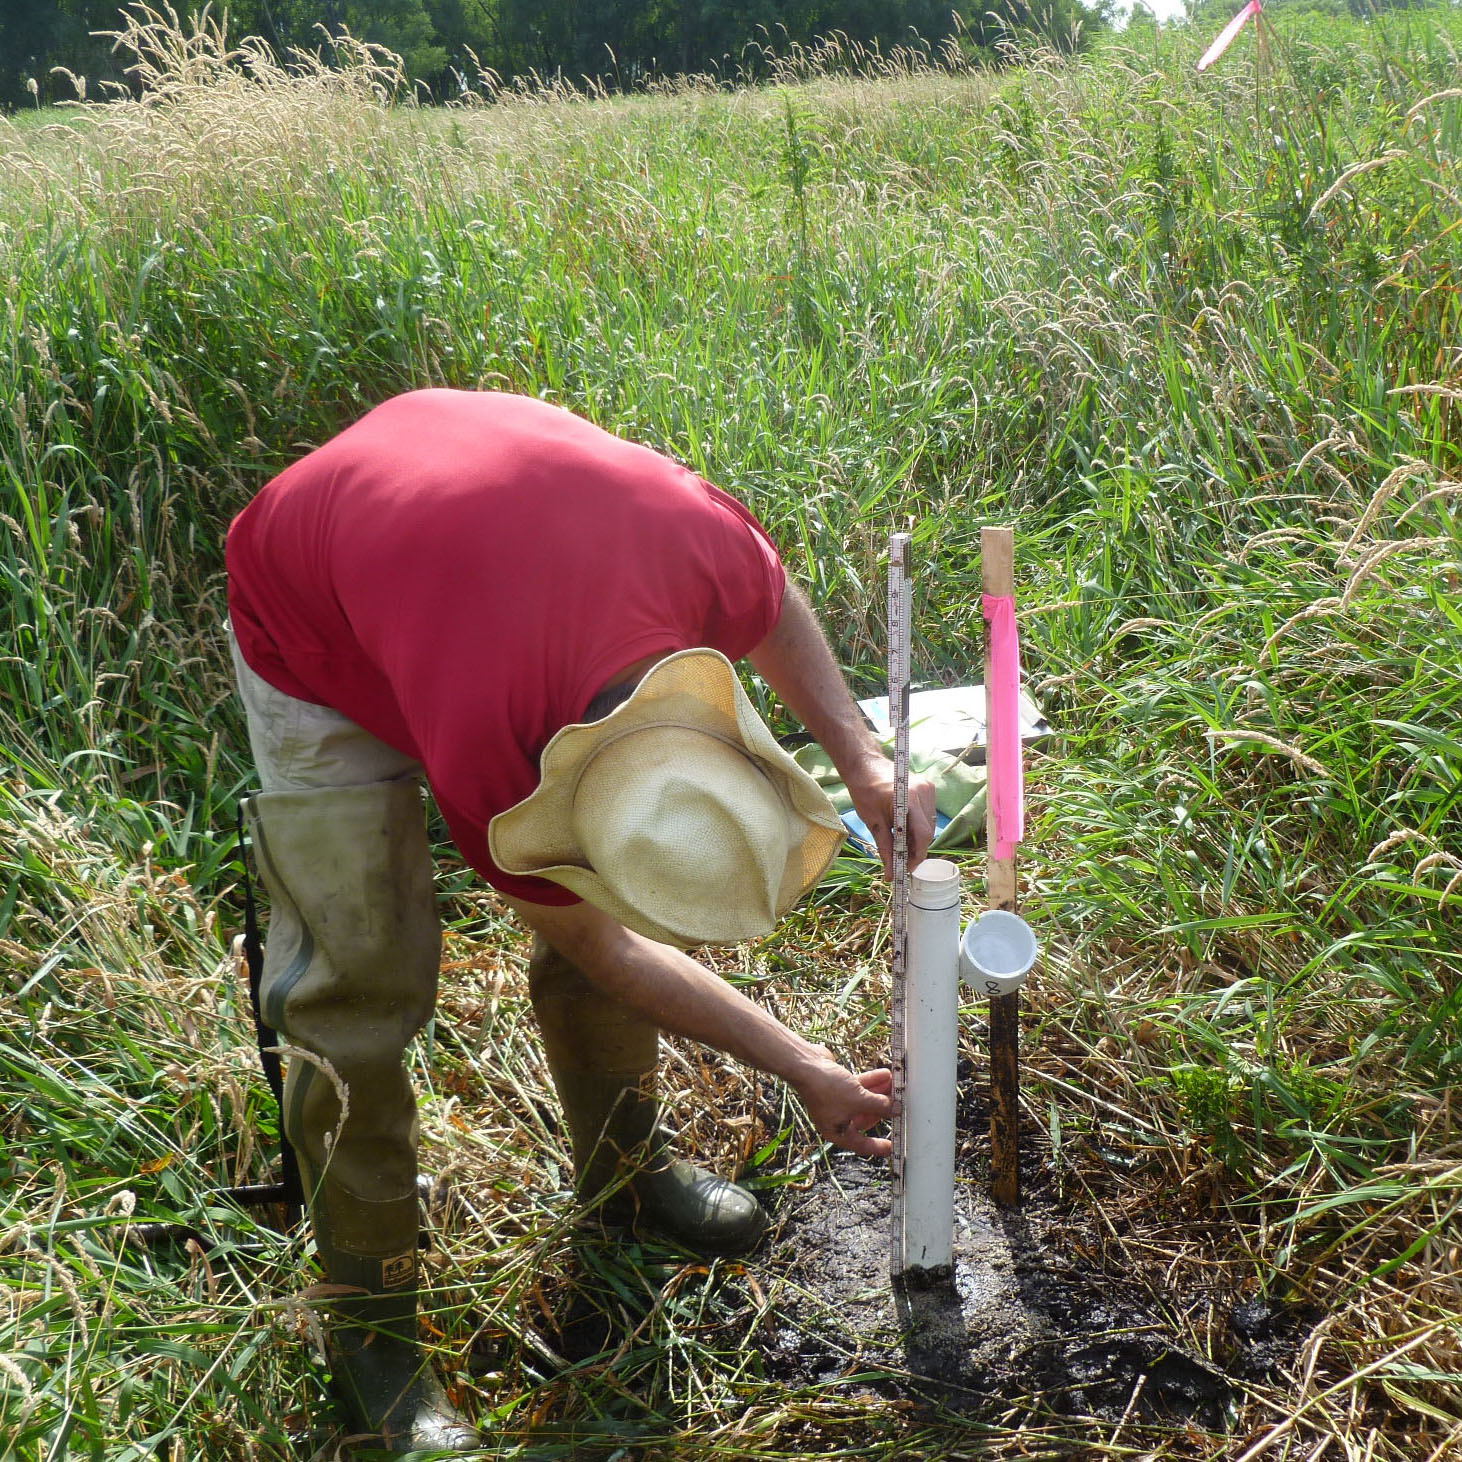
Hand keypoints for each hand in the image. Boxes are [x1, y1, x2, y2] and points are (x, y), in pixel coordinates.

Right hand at [793, 1053, 895, 1158]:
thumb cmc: (824, 1088)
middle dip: (882, 1110)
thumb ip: (880, 1106)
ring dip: (880, 1093)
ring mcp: (837, 1101)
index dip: (877, 1146)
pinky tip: (884, 1074)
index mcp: (836, 1131)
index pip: (861, 1144)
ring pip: (864, 1100)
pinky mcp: (838, 1085)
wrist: (806, 1064)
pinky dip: (871, 1082)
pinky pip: (859, 1087)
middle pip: (865, 1118)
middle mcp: (836, 1118)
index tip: (891, 1146)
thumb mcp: (858, 1100)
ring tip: (896, 1085)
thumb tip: (896, 1109)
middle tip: (899, 1105)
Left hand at [846, 759, 937, 878]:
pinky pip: (928, 815)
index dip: (916, 855)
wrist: (865, 765)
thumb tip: (891, 873)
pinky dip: (919, 826)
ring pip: (930, 825)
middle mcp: (924, 792)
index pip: (922, 835)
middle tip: (902, 861)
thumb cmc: (865, 791)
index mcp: (909, 799)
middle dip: (916, 849)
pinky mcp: (928, 788)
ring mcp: (929, 789)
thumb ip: (885, 848)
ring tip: (901, 846)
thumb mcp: (873, 822)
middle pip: (928, 831)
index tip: (906, 868)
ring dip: (918, 839)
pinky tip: (905, 831)